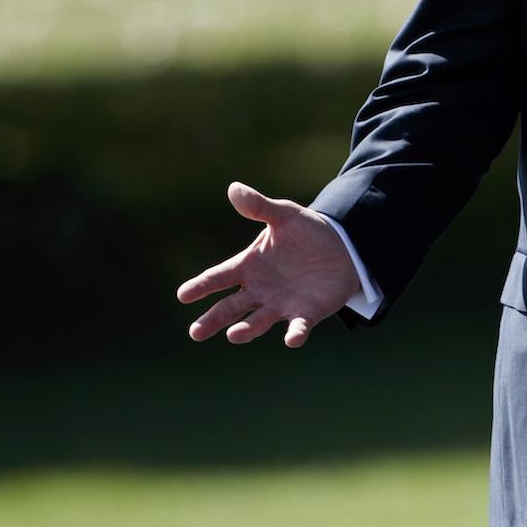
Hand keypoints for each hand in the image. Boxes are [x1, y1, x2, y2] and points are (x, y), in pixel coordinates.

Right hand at [177, 181, 361, 347]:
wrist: (343, 246)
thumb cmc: (307, 231)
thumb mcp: (284, 215)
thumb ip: (259, 207)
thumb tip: (234, 188)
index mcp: (249, 266)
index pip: (219, 277)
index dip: (201, 285)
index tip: (183, 294)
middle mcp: (260, 290)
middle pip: (231, 307)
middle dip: (213, 319)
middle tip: (195, 332)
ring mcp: (281, 304)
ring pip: (259, 321)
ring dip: (247, 329)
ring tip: (234, 335)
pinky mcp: (305, 313)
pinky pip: (298, 326)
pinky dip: (295, 333)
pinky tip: (291, 338)